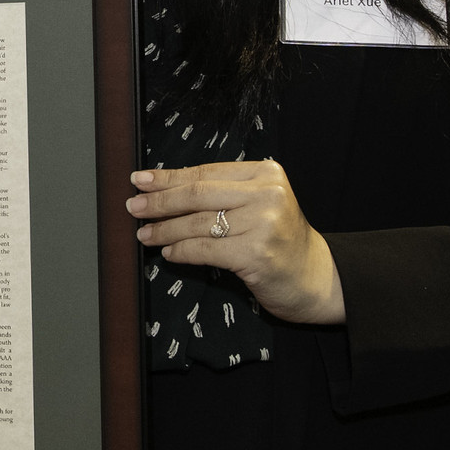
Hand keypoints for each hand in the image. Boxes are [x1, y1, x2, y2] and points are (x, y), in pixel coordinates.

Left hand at [127, 160, 344, 323]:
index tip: (141, 180)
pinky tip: (168, 252)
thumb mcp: (259, 205)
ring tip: (144, 234)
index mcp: (266, 173)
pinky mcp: (256, 253)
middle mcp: (267, 193)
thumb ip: (223, 194)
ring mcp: (263, 223)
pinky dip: (180, 251)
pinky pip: (204, 249)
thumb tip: (164, 191)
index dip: (168, 177)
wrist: (315, 278)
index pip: (206, 172)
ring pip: (197, 223)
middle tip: (133, 206)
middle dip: (159, 201)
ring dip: (164, 229)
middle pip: (197, 193)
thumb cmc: (279, 241)